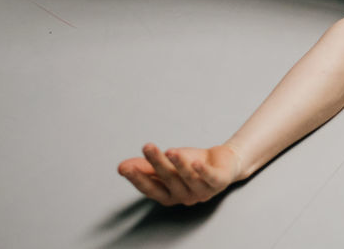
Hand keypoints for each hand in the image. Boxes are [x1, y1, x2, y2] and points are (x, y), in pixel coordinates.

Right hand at [117, 142, 242, 205]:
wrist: (222, 162)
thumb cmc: (191, 164)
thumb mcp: (167, 165)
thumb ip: (146, 168)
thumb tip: (121, 168)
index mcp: (168, 195)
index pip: (150, 189)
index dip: (138, 179)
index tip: (126, 168)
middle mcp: (184, 197)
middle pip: (168, 179)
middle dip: (157, 163)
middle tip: (147, 147)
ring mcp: (202, 191)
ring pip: (188, 177)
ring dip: (179, 164)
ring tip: (170, 151)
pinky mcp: (218, 182)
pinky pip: (210, 178)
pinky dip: (202, 171)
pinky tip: (196, 162)